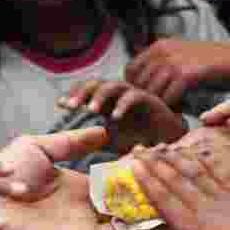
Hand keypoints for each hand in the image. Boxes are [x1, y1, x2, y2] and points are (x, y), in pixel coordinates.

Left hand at [0, 128, 163, 229]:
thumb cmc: (1, 173)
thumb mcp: (39, 148)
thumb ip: (72, 142)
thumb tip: (103, 131)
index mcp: (79, 186)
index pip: (119, 183)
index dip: (142, 179)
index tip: (170, 171)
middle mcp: (85, 210)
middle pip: (130, 211)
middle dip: (157, 208)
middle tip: (192, 203)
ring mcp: (82, 229)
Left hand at [58, 80, 185, 153]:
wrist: (168, 139)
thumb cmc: (139, 139)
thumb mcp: (112, 140)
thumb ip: (95, 139)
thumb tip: (74, 145)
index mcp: (107, 101)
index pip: (86, 92)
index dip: (73, 95)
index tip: (60, 105)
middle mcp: (118, 94)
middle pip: (96, 84)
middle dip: (82, 93)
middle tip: (71, 106)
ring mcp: (133, 94)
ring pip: (113, 86)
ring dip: (100, 96)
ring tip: (90, 109)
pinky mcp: (149, 99)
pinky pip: (134, 96)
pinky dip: (123, 105)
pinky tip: (115, 117)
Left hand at [125, 39, 229, 106]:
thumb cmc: (205, 65)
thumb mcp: (179, 57)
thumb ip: (160, 65)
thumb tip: (140, 83)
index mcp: (159, 46)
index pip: (130, 70)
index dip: (134, 86)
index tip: (144, 98)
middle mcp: (163, 52)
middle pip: (138, 83)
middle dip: (145, 99)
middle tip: (156, 110)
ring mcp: (173, 62)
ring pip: (151, 92)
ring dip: (158, 106)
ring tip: (168, 112)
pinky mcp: (184, 75)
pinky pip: (167, 98)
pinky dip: (171, 108)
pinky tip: (179, 111)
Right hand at [133, 146, 229, 229]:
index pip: (164, 200)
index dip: (147, 182)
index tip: (134, 166)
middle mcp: (204, 209)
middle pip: (175, 181)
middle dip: (155, 164)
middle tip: (138, 149)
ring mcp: (224, 198)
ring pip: (195, 173)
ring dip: (176, 158)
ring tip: (161, 146)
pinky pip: (218, 173)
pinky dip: (204, 160)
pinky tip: (197, 151)